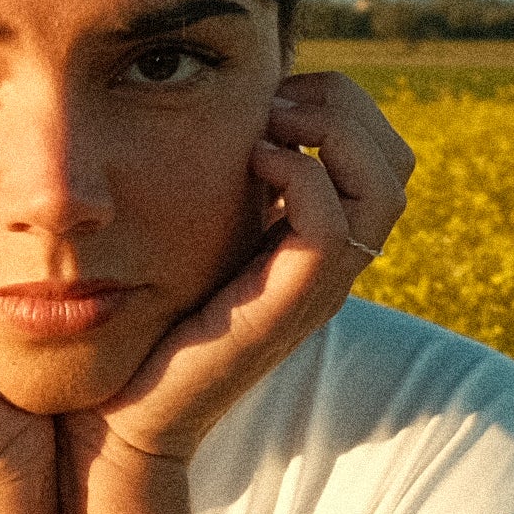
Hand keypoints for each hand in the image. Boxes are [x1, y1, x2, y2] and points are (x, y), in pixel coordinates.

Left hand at [73, 71, 413, 473]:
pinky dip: (301, 176)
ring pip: (381, 190)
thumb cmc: (141, 329)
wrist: (117, 421)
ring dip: (327, 132)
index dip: (341, 103)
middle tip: (271, 101)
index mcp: (318, 245)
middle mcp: (330, 268)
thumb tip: (222, 113)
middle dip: (342, 106)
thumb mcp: (191, 238)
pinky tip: (251, 163)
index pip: (384, 153)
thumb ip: (220, 188)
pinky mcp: (283, 312)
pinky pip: (329, 229)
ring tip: (264, 127)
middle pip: (396, 163)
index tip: (271, 93)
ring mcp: (314, 292)